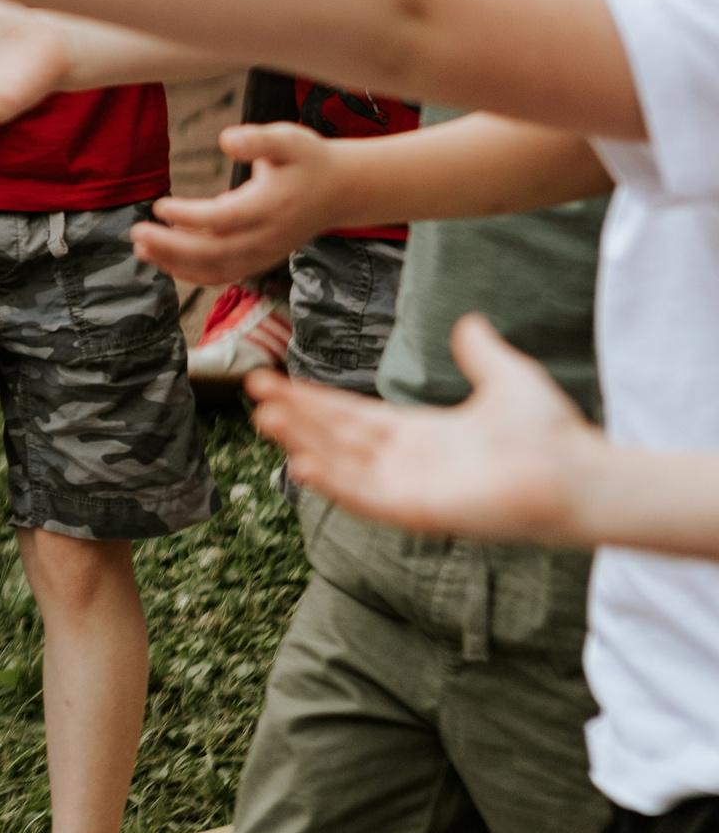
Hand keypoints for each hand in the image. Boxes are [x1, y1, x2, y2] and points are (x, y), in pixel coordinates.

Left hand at [131, 122, 337, 283]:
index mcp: (271, 206)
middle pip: (215, 252)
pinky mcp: (259, 259)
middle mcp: (267, 236)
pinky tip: (162, 259)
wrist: (341, 191)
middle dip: (172, 247)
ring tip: (140, 249)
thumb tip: (225, 140)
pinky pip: (222, 274)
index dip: (190, 217)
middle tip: (136, 233)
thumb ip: (258, 140)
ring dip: (175, 263)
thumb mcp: (290, 139)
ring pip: (216, 269)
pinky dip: (191, 272)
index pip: (225, 219)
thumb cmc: (308, 160)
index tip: (159, 206)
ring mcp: (264, 253)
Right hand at [248, 316, 598, 546]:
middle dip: (294, 413)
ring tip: (265, 416)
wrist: (579, 473)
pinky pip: (364, 497)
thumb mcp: (507, 377)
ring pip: (342, 462)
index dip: (312, 399)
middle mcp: (407, 462)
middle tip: (253, 390)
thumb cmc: (551, 433)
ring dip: (302, 440)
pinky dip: (332, 481)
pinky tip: (301, 463)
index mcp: (420, 434)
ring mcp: (409, 489)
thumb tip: (469, 321)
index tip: (274, 380)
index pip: (351, 414)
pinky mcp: (418, 511)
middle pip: (336, 435)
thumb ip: (480, 352)